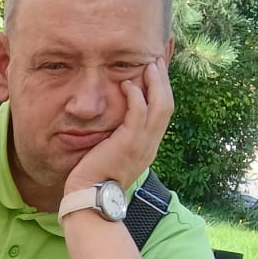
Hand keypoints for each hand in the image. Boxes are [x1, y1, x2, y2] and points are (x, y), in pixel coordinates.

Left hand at [63, 58, 173, 195]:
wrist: (90, 197)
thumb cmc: (95, 178)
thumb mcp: (113, 154)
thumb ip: (119, 137)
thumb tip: (113, 123)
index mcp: (148, 146)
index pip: (163, 113)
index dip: (163, 91)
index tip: (157, 74)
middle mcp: (150, 144)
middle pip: (167, 105)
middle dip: (164, 81)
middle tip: (157, 61)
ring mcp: (143, 144)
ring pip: (160, 106)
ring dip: (155, 83)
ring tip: (148, 65)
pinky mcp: (129, 143)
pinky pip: (139, 113)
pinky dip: (136, 96)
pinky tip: (127, 84)